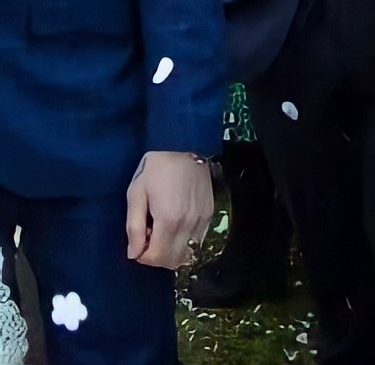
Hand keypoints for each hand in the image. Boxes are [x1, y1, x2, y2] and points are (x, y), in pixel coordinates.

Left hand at [126, 151, 213, 269]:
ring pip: (188, 254)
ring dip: (172, 251)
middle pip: (174, 261)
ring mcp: (202, 220)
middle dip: (158, 257)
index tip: (138, 242)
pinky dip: (185, 242)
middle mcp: (189, 224)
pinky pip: (197, 241)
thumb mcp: (136, 193)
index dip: (143, 256)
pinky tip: (176, 225)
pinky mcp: (210, 214)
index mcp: (169, 220)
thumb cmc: (156, 167)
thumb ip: (134, 227)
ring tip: (163, 231)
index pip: (157, 258)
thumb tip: (134, 254)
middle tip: (149, 238)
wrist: (185, 144)